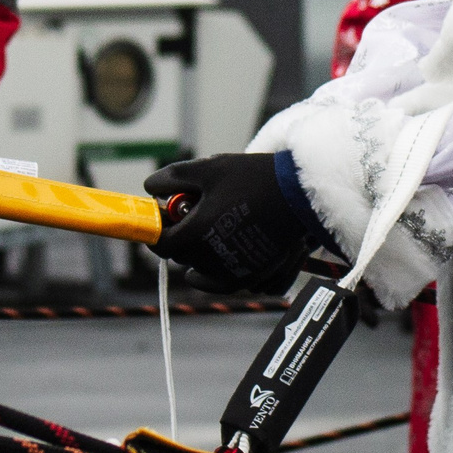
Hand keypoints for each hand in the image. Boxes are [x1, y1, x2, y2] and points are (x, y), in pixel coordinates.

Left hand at [144, 153, 322, 294]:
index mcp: (194, 238)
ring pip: (204, 272)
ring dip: (202, 254)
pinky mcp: (255, 278)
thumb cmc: (253, 179)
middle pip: (183, 256)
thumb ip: (174, 178)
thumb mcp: (209, 170)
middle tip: (197, 212)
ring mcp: (234, 274)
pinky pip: (226, 282)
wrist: (302, 194)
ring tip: (217, 226)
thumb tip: (150, 186)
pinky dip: (220, 272)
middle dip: (183, 236)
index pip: (161, 243)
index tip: (164, 215)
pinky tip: (226, 253)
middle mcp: (211, 263)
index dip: (158, 229)